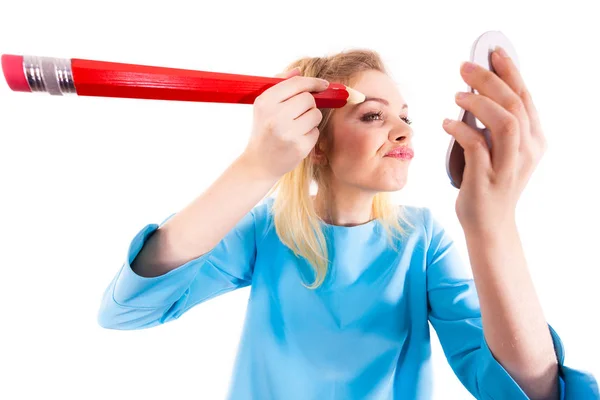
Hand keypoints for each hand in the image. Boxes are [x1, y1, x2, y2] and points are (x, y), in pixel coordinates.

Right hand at [242, 68, 328, 179]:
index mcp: (265, 102)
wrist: (259, 163)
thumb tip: (298, 70)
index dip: (313, 82)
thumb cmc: (264, 131)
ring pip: (315, 115)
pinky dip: (310, 134)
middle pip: (308, 99)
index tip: (323, 85)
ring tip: (296, 128)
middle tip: (298, 114)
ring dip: (310, 120)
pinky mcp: (299, 147)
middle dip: (308, 105)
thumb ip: (280, 85)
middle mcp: (275, 117)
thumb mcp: (264, 107)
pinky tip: (297, 139)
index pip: (296, 83)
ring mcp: (288, 133)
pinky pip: (316, 132)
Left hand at [442, 48, 546, 232]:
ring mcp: (509, 166)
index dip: (510, 72)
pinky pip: (476, 145)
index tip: (493, 53)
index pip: (525, 97)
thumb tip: (477, 91)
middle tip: (466, 66)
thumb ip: (498, 126)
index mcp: (535, 140)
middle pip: (515, 103)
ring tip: (457, 95)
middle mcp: (528, 151)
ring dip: (479, 102)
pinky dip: (460, 129)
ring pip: (505, 121)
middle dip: (490, 79)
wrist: (489, 225)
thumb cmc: (490, 183)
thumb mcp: (502, 151)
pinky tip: (446, 123)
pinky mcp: (488, 178)